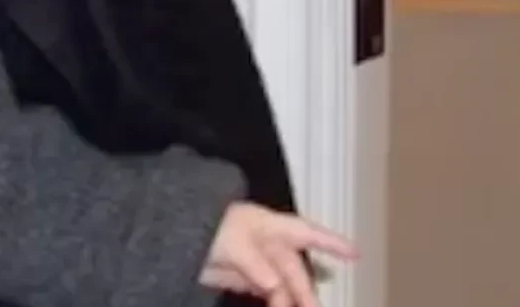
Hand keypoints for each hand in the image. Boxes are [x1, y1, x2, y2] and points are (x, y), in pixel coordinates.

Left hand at [199, 201, 355, 306]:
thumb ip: (255, 264)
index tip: (356, 254)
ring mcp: (251, 260)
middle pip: (294, 271)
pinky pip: (264, 292)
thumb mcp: (232, 239)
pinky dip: (274, 301)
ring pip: (281, 285)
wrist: (163, 228)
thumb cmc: (200, 220)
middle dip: (307, 293)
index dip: (331, 242)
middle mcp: (264, 242)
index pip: (306, 232)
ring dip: (290, 301)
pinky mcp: (236, 276)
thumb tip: (273, 286)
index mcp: (266, 224)